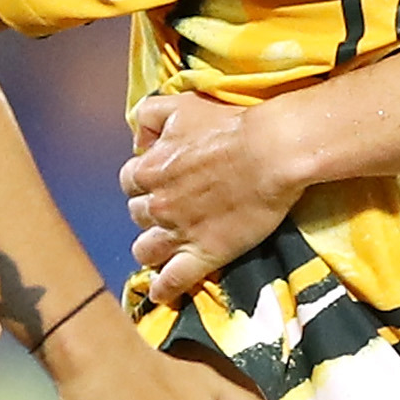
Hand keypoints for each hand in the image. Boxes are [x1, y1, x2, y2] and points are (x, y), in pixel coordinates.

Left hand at [124, 92, 298, 307]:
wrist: (269, 152)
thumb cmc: (229, 126)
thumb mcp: (180, 105)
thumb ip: (149, 116)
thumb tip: (138, 139)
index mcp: (148, 168)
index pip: (130, 181)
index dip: (145, 182)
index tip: (160, 182)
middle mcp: (157, 203)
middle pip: (137, 215)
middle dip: (150, 213)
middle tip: (171, 210)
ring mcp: (178, 231)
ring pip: (146, 250)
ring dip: (152, 249)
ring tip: (164, 249)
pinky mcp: (204, 254)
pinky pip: (172, 281)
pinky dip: (164, 290)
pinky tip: (163, 294)